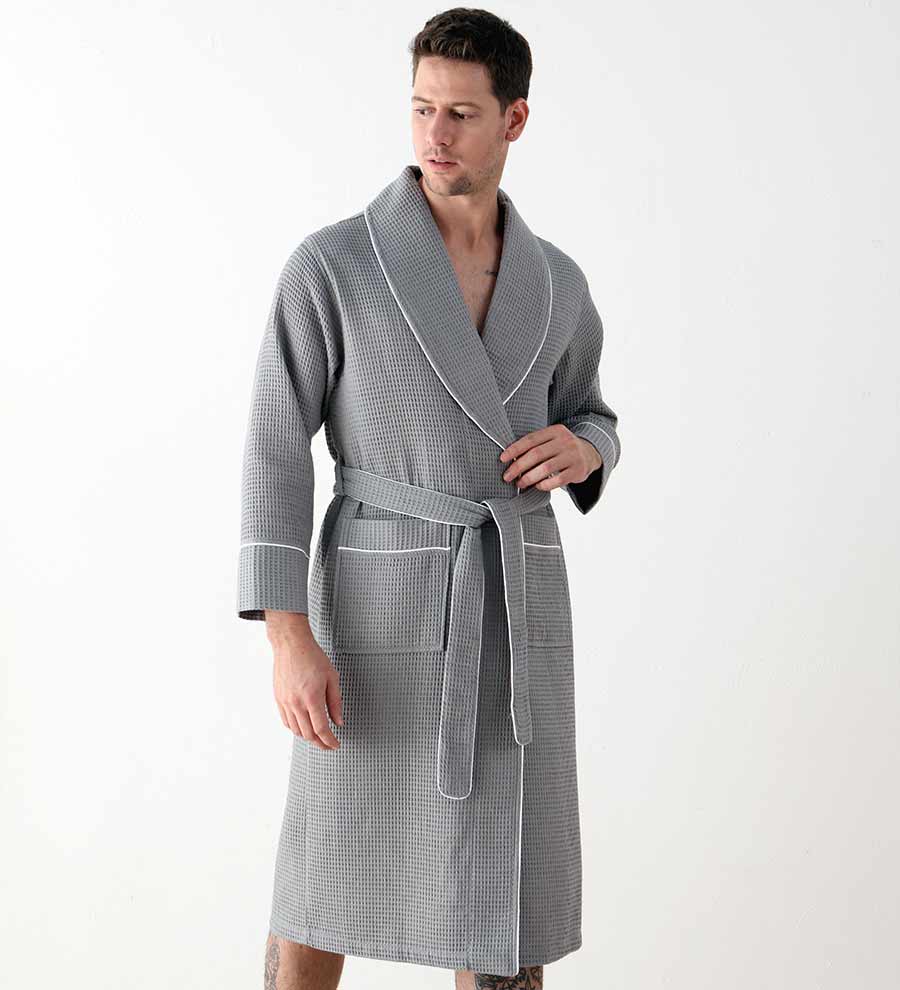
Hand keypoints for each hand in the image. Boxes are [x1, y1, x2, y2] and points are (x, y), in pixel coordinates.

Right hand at [265, 611, 343, 749]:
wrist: (291, 645)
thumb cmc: (313, 657)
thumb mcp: (332, 677)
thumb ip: (335, 702)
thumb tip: (339, 721)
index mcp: (312, 698)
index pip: (321, 729)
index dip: (330, 741)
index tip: (335, 744)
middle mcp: (297, 703)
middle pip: (308, 734)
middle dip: (320, 743)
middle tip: (328, 744)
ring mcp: (286, 702)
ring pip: (296, 730)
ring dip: (308, 737)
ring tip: (317, 737)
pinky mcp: (278, 699)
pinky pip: (286, 722)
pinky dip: (295, 729)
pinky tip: (303, 727)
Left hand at [498, 424, 602, 491]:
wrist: (589, 454)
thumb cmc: (562, 449)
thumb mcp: (552, 440)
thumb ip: (535, 446)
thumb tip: (510, 460)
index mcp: (555, 431)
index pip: (531, 439)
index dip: (515, 449)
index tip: (502, 459)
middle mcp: (565, 441)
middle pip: (536, 454)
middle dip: (519, 466)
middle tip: (507, 476)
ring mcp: (573, 456)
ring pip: (546, 468)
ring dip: (529, 477)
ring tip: (520, 483)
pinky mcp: (578, 470)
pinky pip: (558, 480)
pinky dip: (544, 484)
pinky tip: (537, 486)